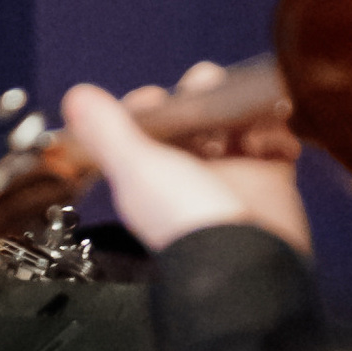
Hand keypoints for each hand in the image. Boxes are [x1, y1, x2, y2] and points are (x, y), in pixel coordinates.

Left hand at [61, 79, 312, 256]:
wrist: (247, 262)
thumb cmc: (185, 219)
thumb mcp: (137, 169)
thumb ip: (107, 131)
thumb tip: (76, 97)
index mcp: (150, 173)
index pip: (147, 128)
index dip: (151, 107)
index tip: (157, 98)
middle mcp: (189, 172)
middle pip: (194, 118)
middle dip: (201, 95)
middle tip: (207, 88)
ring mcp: (230, 175)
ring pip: (235, 123)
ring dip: (239, 107)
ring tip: (243, 112)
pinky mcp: (268, 179)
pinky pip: (275, 140)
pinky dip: (275, 129)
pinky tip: (269, 136)